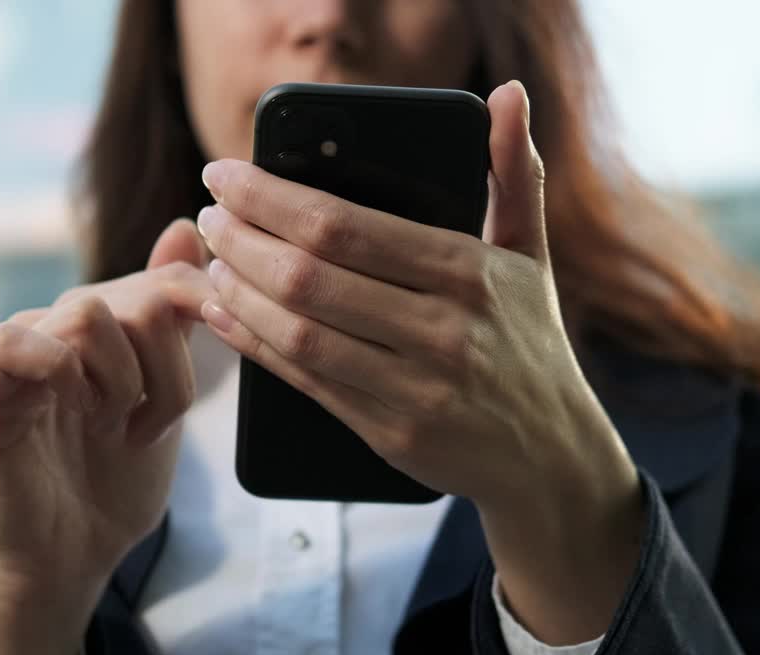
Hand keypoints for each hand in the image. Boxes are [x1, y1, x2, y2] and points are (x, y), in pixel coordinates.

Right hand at [0, 219, 212, 654]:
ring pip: (91, 313)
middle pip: (142, 294)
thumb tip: (185, 226)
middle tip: (148, 423)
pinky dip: (62, 377)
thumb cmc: (116, 484)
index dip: (206, 311)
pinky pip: (20, 343)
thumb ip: (174, 320)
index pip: (168, 276)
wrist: (71, 561)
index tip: (221, 358)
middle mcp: (59, 324)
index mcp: (106, 323)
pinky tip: (75, 417)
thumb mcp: (164, 397)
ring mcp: (21, 354)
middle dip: (169, 369)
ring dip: (123, 382)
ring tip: (112, 427)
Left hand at [198, 81, 642, 643]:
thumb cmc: (529, 342)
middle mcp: (443, 330)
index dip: (270, 198)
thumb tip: (507, 95)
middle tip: (207, 216)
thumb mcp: (531, 256)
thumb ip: (513, 174)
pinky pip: (306, 383)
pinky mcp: (392, 435)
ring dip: (238, 293)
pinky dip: (254, 347)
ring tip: (210, 263)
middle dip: (241, 240)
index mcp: (468, 273)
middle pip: (309, 276)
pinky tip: (224, 317)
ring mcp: (416, 389)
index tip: (224, 174)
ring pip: (298, 333)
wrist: (552, 455)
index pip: (345, 225)